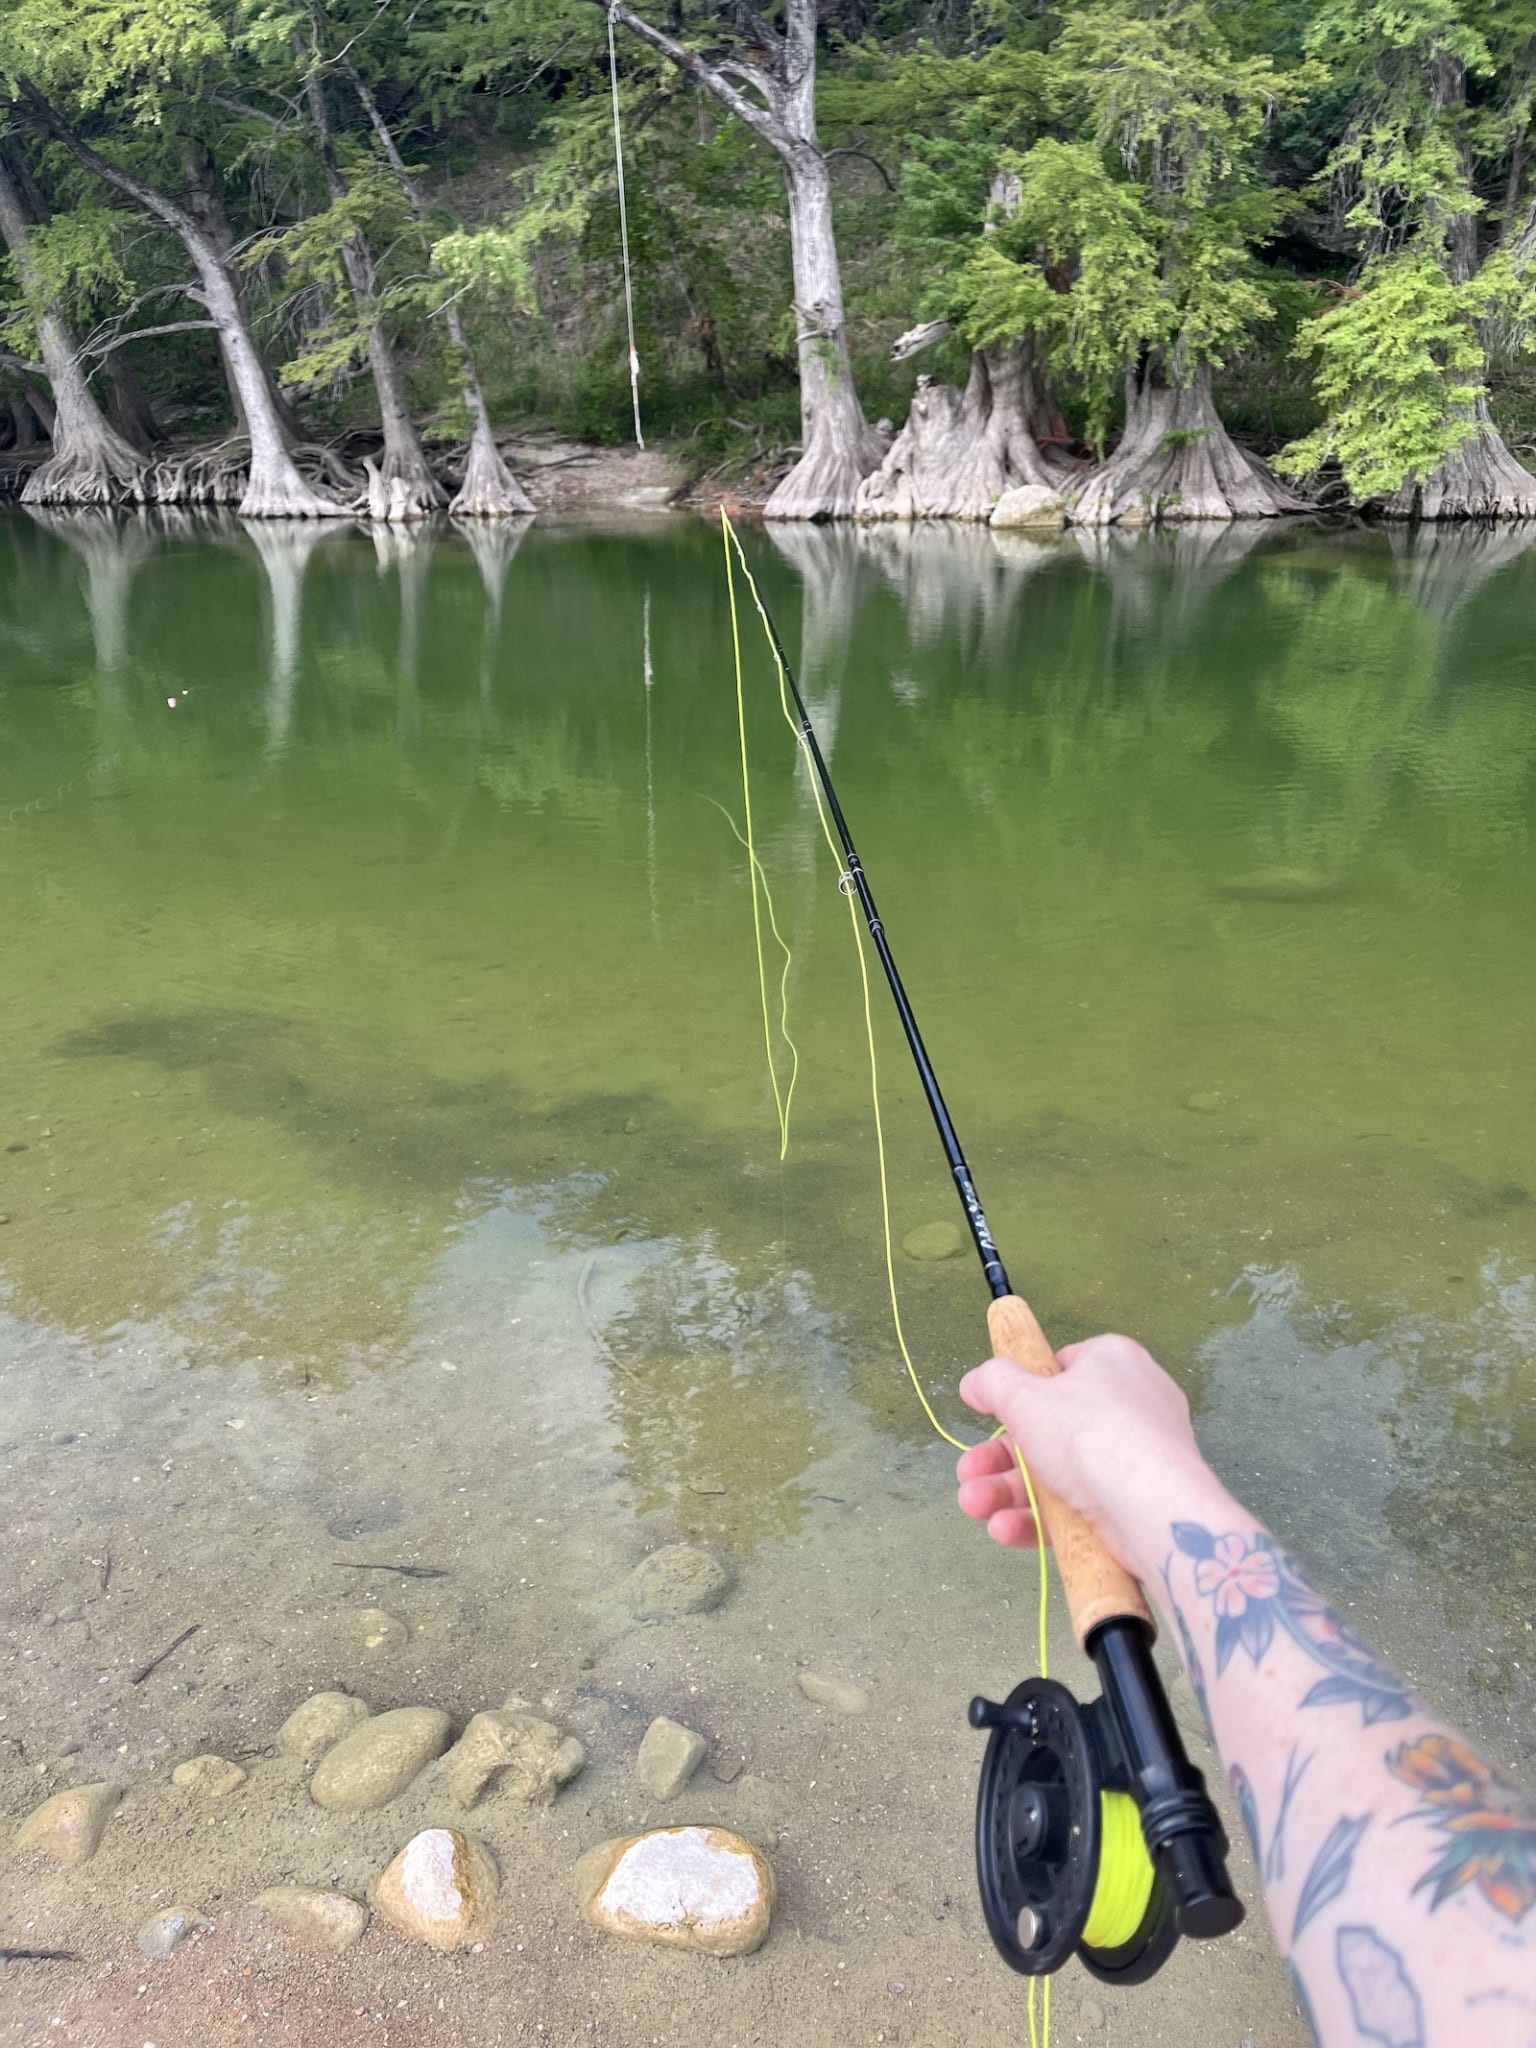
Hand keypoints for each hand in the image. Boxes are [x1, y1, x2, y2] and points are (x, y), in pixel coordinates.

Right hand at [955, 1332, 1207, 1579]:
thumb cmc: (1088, 1434)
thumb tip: (976, 1382)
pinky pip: (1080, 1506)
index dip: (1024, 1390)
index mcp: (1112, 1362)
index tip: (994, 1412)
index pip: (1063, 1367)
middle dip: (998, 1457)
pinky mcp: (1133, 1505)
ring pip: (1058, 1473)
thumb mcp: (1025, 1398)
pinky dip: (1041, 1518)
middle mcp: (1129, 1404)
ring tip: (975, 1505)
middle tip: (967, 1474)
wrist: (1153, 1508)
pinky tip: (1004, 1529)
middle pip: (1050, 1428)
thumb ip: (993, 1383)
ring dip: (1008, 1490)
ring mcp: (1134, 1458)